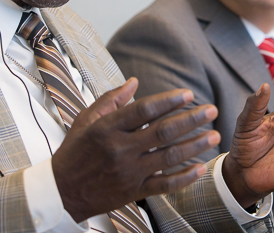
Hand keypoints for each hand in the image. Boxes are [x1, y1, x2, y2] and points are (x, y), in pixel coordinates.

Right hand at [51, 78, 220, 221]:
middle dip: (191, 119)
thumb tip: (134, 81)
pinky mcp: (133, 192)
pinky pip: (163, 185)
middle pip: (162, 132)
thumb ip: (112, 99)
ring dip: (194, 146)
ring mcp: (128, 172)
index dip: (168, 101)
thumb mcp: (86, 119)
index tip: (188, 94)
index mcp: (108, 128)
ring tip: (213, 135)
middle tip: (211, 110)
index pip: (144, 110)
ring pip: (168, 157)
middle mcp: (120, 149)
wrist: (60, 192)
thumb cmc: (74, 151)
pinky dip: (184, 178)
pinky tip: (200, 168)